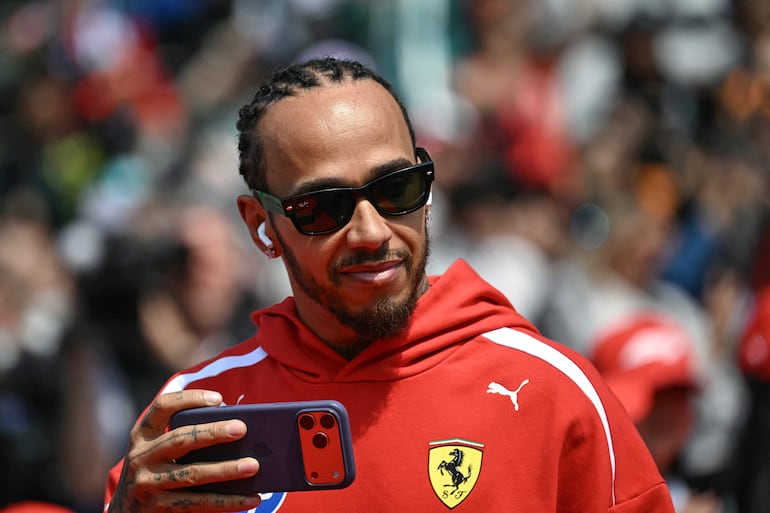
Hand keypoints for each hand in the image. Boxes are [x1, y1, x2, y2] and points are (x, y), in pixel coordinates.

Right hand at [108, 390, 261, 512]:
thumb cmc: (155, 473)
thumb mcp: (158, 452)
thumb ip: (184, 438)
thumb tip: (238, 433)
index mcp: (142, 436)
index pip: (162, 407)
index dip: (190, 399)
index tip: (218, 399)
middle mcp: (140, 457)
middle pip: (181, 439)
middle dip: (213, 433)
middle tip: (242, 428)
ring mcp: (147, 484)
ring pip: (193, 474)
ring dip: (226, 470)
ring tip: (253, 465)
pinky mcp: (158, 509)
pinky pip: (199, 503)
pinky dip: (228, 501)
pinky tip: (251, 499)